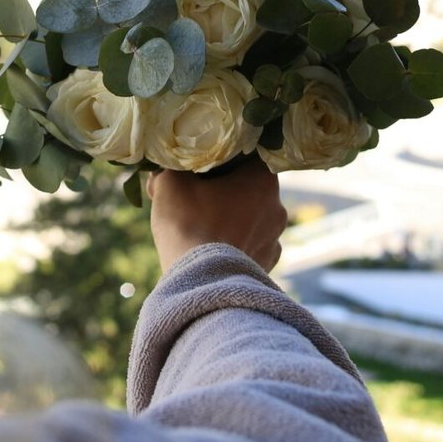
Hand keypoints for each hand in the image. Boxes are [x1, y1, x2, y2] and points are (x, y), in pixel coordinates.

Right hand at [148, 156, 286, 273]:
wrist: (199, 283)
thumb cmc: (188, 224)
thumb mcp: (170, 183)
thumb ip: (171, 168)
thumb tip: (165, 169)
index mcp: (263, 179)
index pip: (243, 158)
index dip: (215, 162)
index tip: (194, 172)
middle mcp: (278, 207)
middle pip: (247, 189)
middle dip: (221, 191)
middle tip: (191, 199)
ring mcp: (275, 239)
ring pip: (249, 219)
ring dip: (228, 219)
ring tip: (199, 229)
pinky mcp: (267, 266)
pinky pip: (248, 246)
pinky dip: (233, 245)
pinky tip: (210, 251)